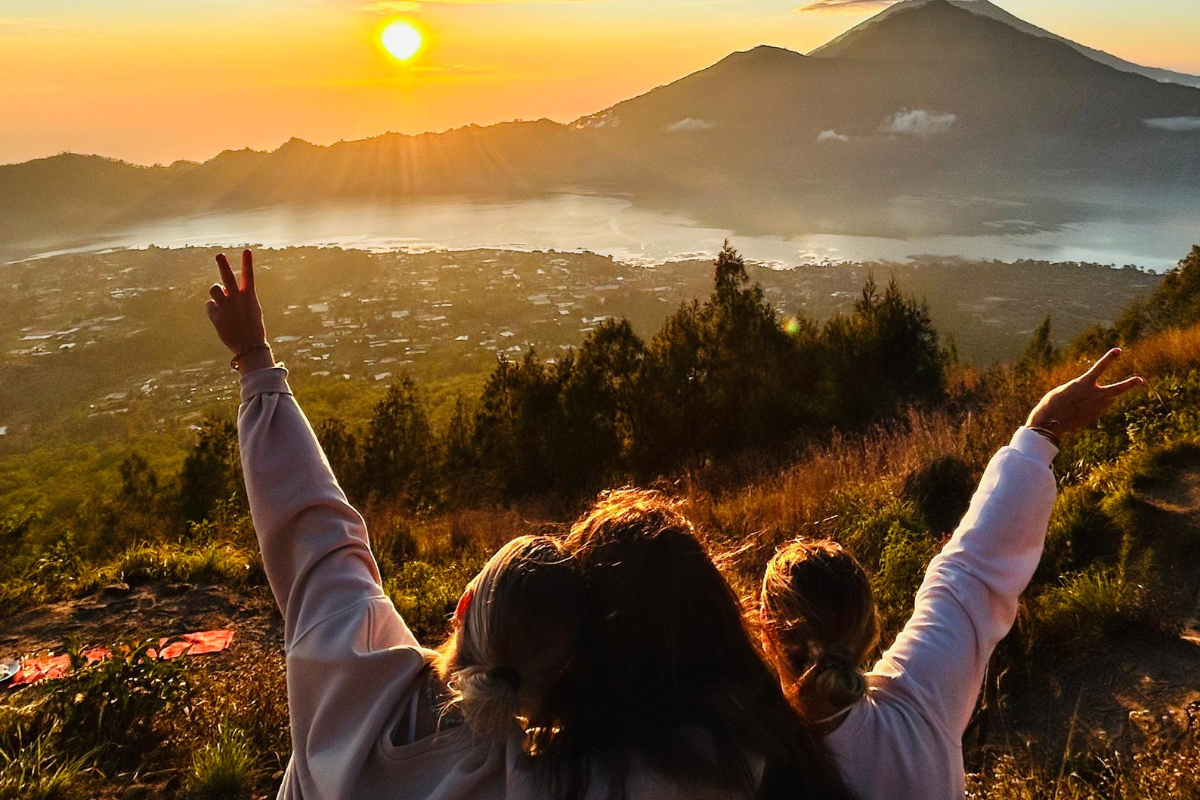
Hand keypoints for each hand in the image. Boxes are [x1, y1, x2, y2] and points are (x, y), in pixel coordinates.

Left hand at [205, 249, 270, 370]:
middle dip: (223, 265)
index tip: (246, 250)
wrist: (249, 347)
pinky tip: (221, 318)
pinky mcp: (216, 317)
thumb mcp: (249, 309)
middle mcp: (237, 300)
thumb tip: (221, 289)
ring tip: (220, 298)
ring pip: (214, 289)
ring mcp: (226, 308)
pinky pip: (210, 306)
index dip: (247, 262)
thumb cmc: (251, 327)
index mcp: (249, 297)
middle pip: (228, 278)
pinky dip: (213, 309)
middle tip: (219, 255)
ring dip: (215, 291)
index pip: (249, 276)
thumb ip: (237, 297)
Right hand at [1026, 348, 1144, 438]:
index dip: (1109, 358)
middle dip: (1129, 384)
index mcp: (1083, 383)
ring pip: (1107, 399)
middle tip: (1139, 380)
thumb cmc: (1052, 403)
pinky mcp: (1094, 417)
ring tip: (1085, 400)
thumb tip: (1097, 399)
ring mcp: (1096, 407)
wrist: (1049, 422)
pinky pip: (1098, 408)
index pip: (1100, 367)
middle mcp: (1094, 395)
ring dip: (1103, 397)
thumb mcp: (1066, 390)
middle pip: (1117, 389)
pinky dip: (1092, 407)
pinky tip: (1078, 411)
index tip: (1118, 350)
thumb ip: (1083, 390)